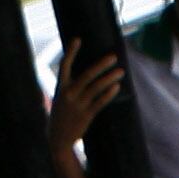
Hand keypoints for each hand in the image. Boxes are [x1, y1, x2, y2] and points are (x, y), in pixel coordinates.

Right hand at [48, 49, 126, 177]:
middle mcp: (69, 94)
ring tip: (121, 71)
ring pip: (96, 88)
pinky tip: (117, 86)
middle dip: (101, 65)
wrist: (57, 139)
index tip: (78, 39)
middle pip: (87, 75)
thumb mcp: (61, 98)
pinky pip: (100, 102)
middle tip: (113, 57)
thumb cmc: (62, 114)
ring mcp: (78, 105)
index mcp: (60, 87)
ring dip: (110, 78)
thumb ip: (71, 85)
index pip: (65, 65)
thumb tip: (87, 72)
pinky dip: (109, 94)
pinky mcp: (86, 115)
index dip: (71, 52)